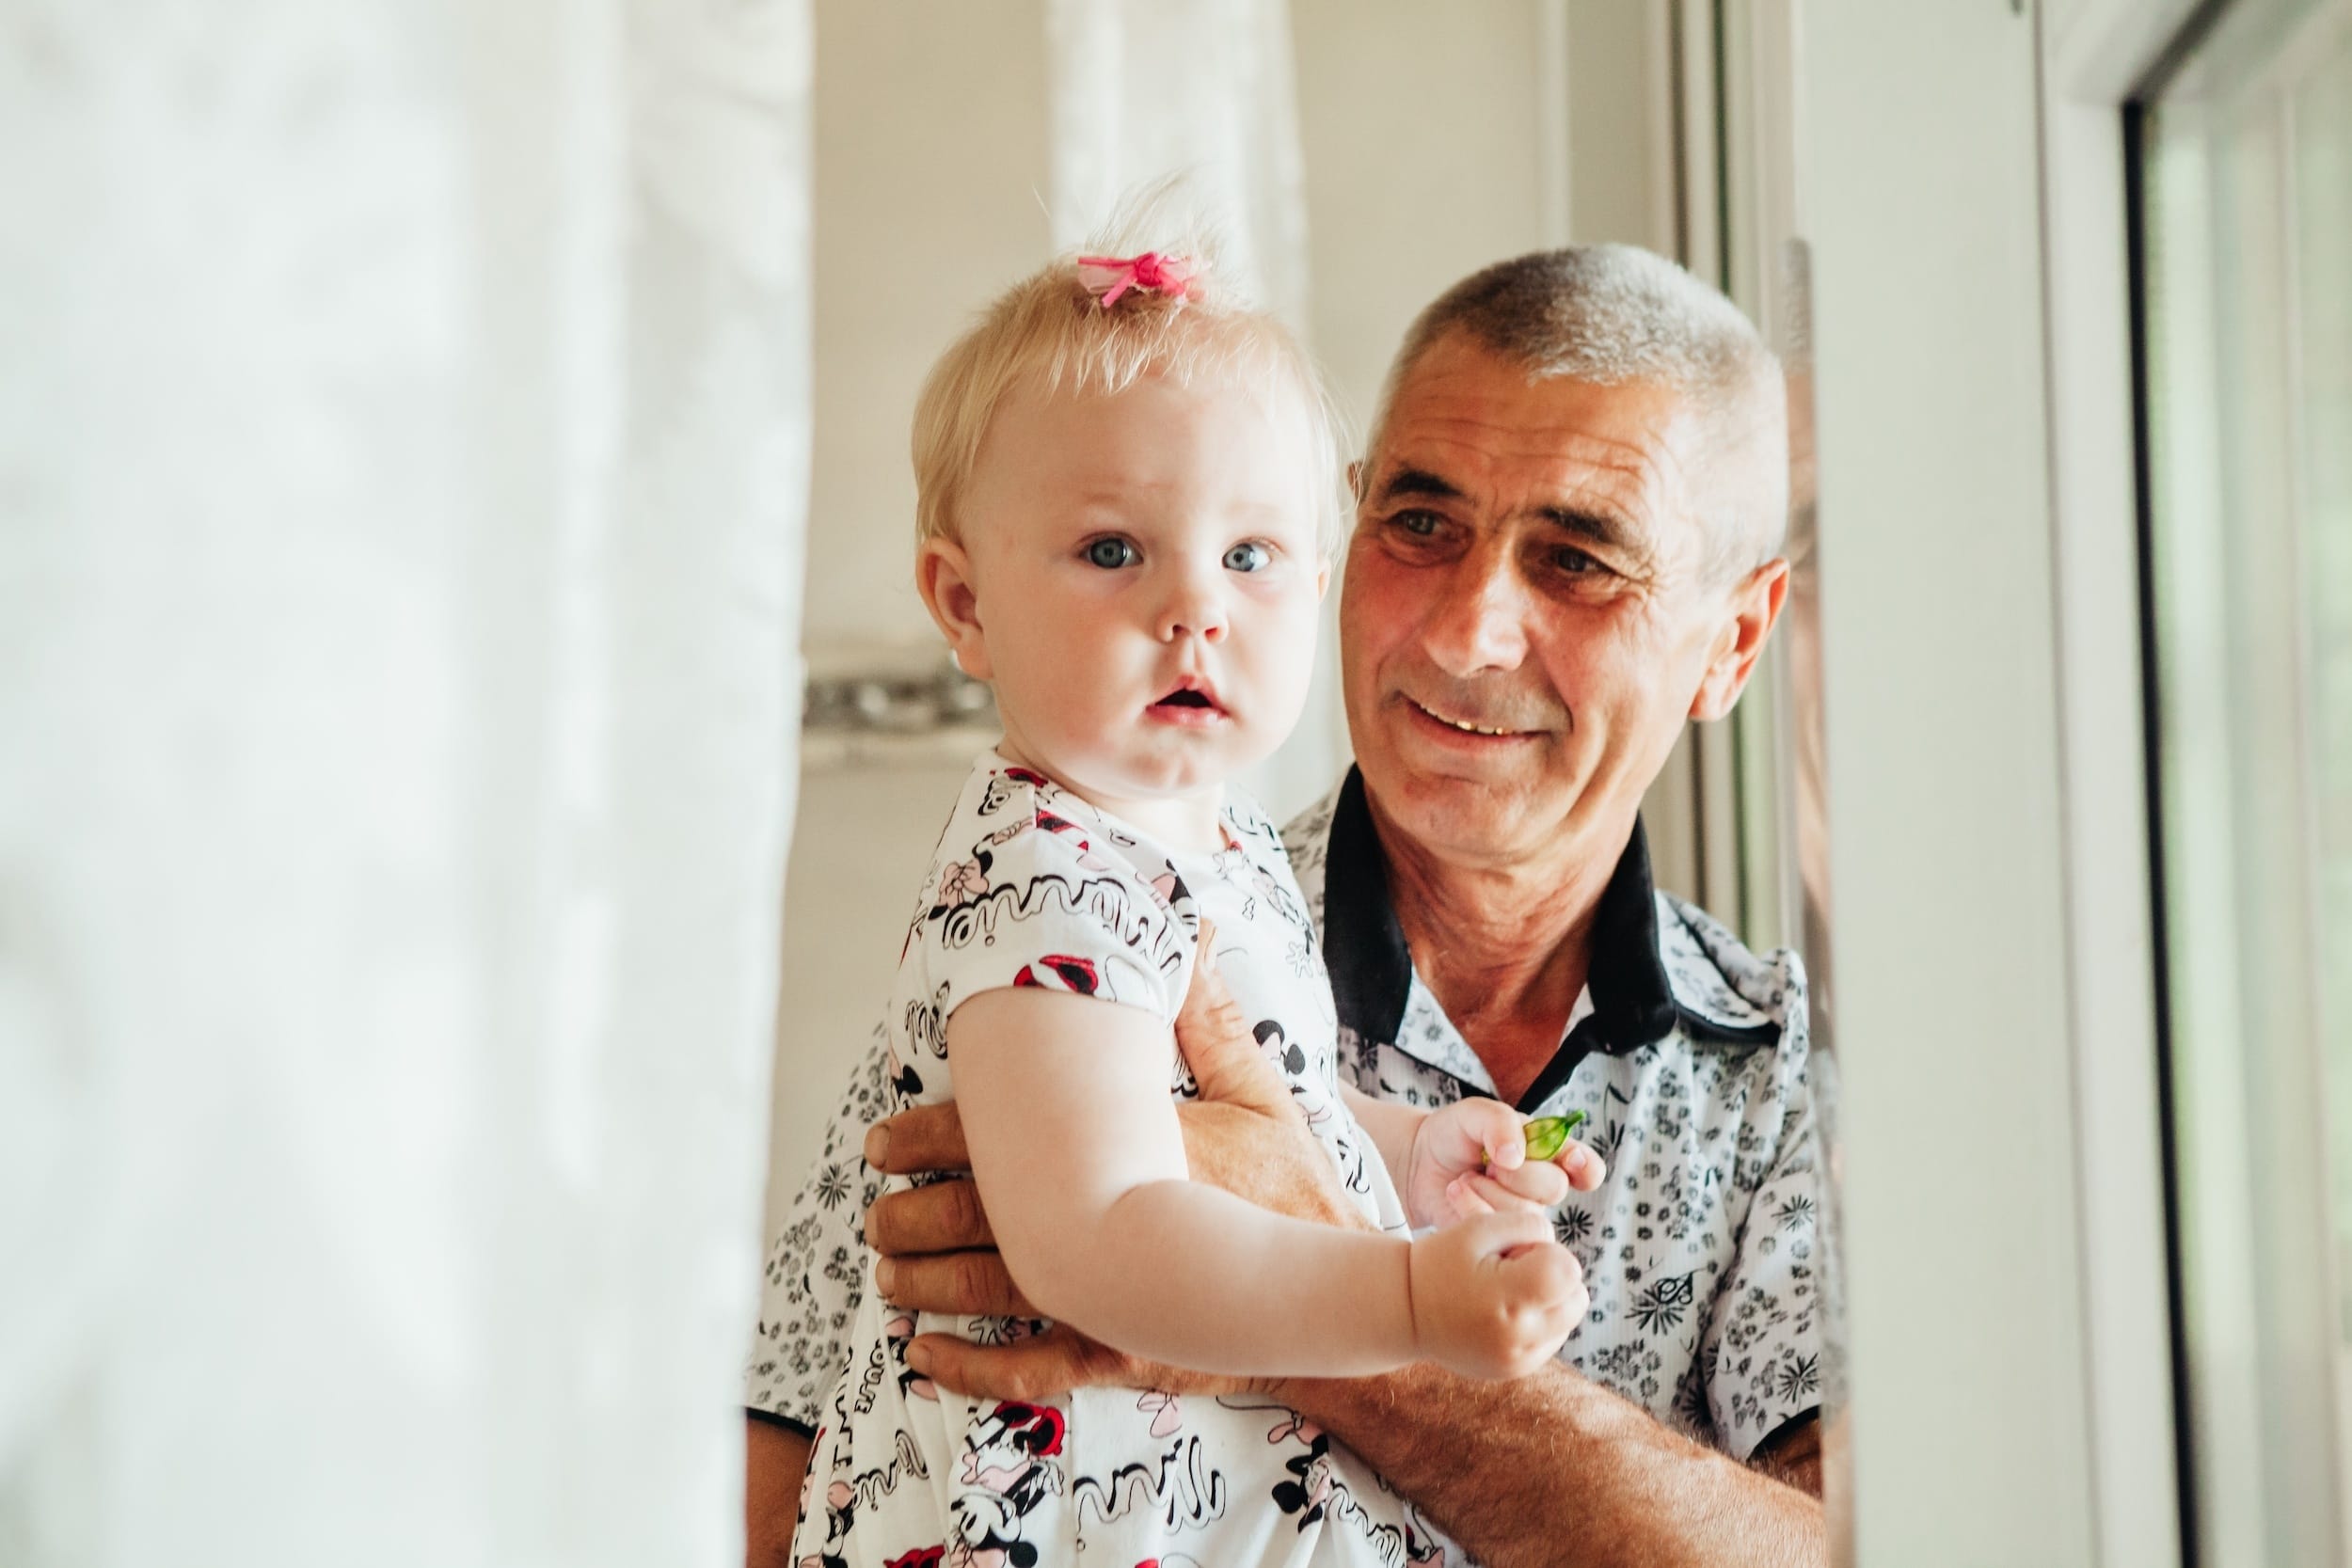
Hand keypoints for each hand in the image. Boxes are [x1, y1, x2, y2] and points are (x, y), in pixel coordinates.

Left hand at [862, 919, 1359, 1400]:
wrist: (1341, 1292)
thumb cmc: (1296, 1191)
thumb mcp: (1264, 1098)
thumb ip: (1213, 1020)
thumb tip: (1195, 934)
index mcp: (1128, 1156)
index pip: (1006, 1139)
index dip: (932, 1137)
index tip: (885, 1135)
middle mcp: (1109, 1227)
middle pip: (979, 1221)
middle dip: (912, 1214)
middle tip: (874, 1207)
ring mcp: (1112, 1302)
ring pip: (990, 1296)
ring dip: (926, 1281)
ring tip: (887, 1269)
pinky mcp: (1122, 1357)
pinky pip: (1030, 1373)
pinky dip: (971, 1369)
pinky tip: (927, 1357)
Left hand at [1404, 1098, 1606, 1227]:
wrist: (1419, 1164)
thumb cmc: (1454, 1133)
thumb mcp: (1474, 1113)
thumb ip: (1500, 1123)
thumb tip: (1516, 1155)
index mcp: (1547, 1153)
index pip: (1586, 1166)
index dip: (1586, 1166)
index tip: (1571, 1161)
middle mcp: (1542, 1187)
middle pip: (1555, 1187)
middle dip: (1519, 1174)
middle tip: (1488, 1163)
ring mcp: (1523, 1215)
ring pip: (1528, 1214)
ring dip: (1489, 1191)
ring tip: (1465, 1179)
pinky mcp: (1501, 1238)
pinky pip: (1503, 1235)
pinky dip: (1475, 1210)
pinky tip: (1458, 1196)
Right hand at [1407, 1209, 1586, 1379]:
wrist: (1403, 1312)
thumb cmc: (1440, 1262)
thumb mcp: (1478, 1227)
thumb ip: (1528, 1226)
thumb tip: (1558, 1248)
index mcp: (1509, 1300)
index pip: (1568, 1270)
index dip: (1547, 1252)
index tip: (1514, 1253)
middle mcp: (1520, 1339)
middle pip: (1577, 1297)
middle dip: (1554, 1276)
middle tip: (1513, 1271)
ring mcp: (1520, 1361)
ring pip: (1568, 1319)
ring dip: (1549, 1300)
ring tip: (1507, 1292)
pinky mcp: (1517, 1371)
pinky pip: (1551, 1338)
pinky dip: (1538, 1322)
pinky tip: (1503, 1312)